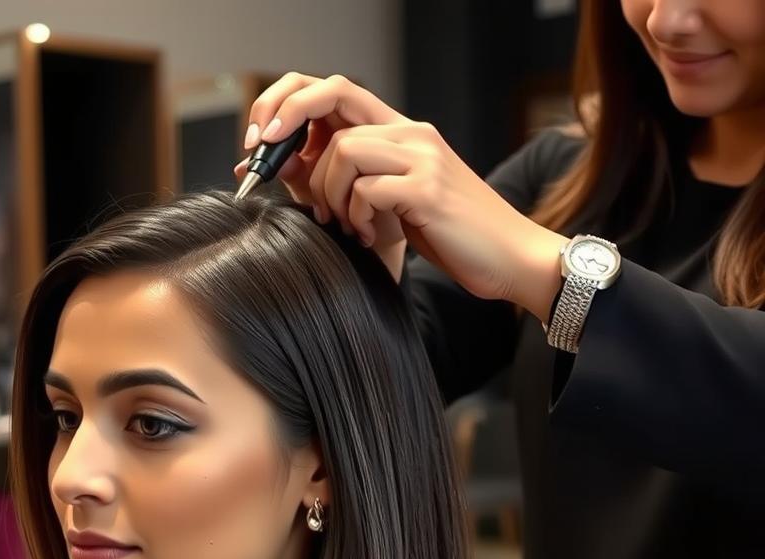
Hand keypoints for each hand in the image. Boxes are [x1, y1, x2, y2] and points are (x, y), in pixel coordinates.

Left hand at [236, 73, 566, 319]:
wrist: (510, 258)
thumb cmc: (451, 236)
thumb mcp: (393, 204)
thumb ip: (352, 183)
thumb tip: (286, 172)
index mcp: (402, 132)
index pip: (335, 90)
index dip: (290, 104)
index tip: (260, 140)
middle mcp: (412, 132)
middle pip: (330, 100)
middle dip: (286, 128)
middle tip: (268, 164)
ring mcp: (422, 156)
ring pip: (343, 149)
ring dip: (328, 192)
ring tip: (345, 225)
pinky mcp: (426, 188)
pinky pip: (366, 188)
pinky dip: (356, 215)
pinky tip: (369, 236)